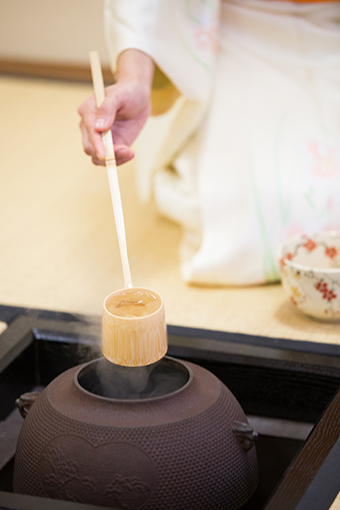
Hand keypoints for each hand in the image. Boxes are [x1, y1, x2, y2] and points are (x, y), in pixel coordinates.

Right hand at [78, 49, 153, 165]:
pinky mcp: (109, 145)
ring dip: (113, 159)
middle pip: (90, 148)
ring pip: (98, 157)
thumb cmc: (127, 92)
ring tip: (130, 152)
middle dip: (106, 154)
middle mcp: (89, 127)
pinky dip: (119, 160)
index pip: (89, 132)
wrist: (137, 97)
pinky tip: (130, 153)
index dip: (97, 144)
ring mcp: (98, 138)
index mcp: (88, 112)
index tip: (104, 154)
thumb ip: (107, 109)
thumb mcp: (119, 96)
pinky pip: (109, 159)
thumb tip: (98, 127)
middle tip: (126, 151)